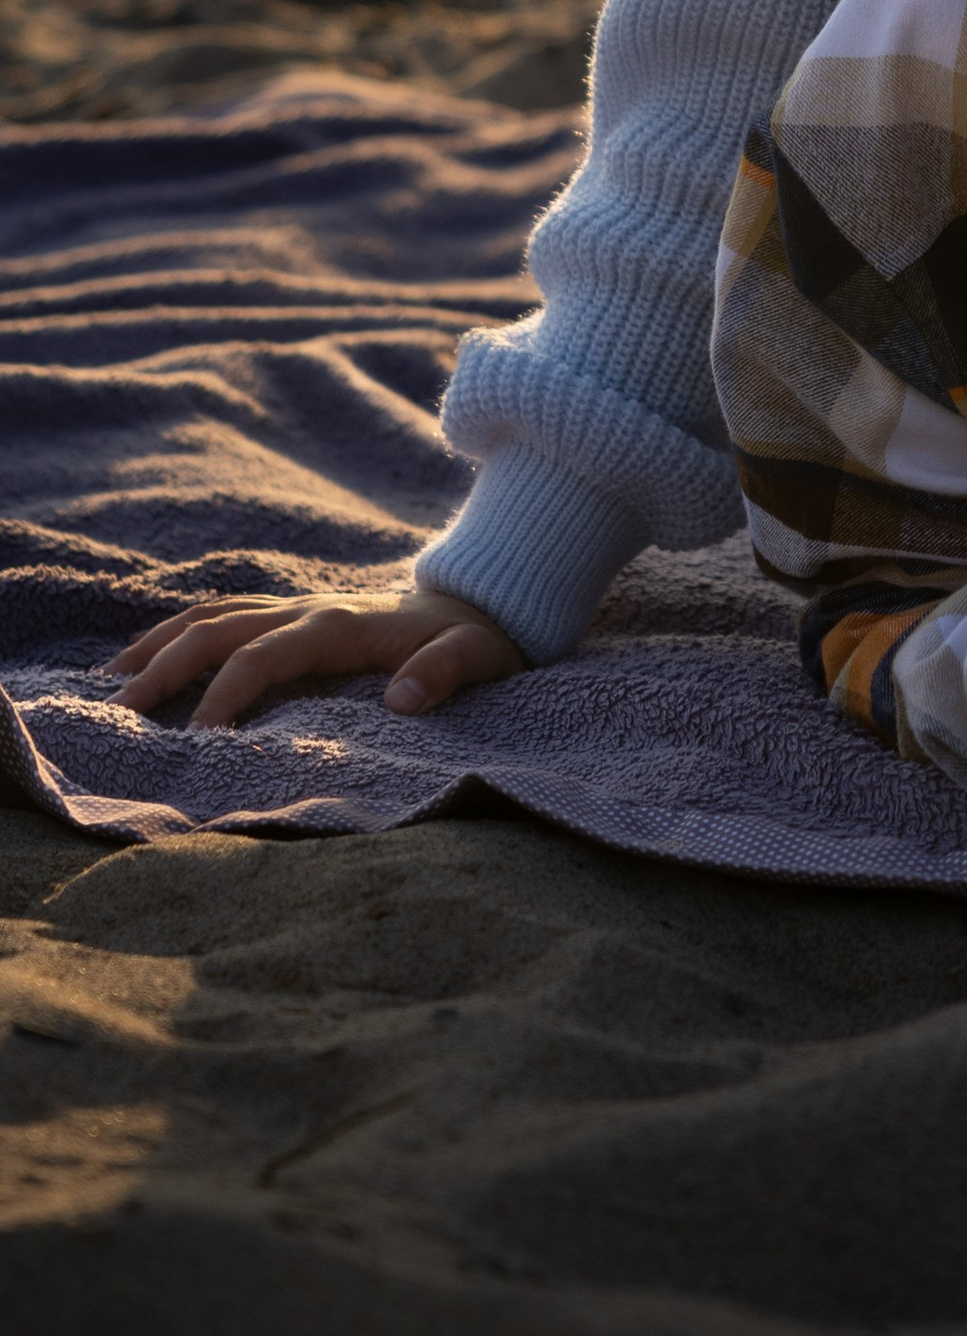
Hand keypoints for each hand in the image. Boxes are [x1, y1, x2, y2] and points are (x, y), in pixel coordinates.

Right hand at [107, 585, 524, 726]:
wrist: (486, 598)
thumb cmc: (479, 638)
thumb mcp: (479, 656)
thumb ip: (446, 672)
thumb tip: (404, 700)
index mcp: (341, 624)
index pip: (267, 654)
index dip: (229, 691)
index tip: (198, 738)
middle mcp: (308, 608)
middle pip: (221, 626)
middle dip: (167, 665)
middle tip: (121, 710)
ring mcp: (298, 607)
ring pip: (213, 614)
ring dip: (160, 644)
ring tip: (110, 682)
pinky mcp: (294, 614)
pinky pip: (226, 615)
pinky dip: (180, 633)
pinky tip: (150, 658)